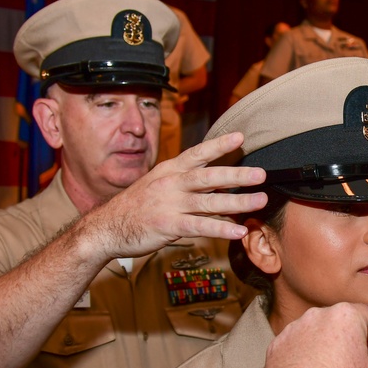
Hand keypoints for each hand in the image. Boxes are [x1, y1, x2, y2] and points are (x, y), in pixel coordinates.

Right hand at [79, 132, 268, 261]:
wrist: (106, 227)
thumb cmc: (138, 206)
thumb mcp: (159, 184)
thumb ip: (186, 181)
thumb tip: (219, 182)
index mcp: (170, 170)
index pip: (198, 154)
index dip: (219, 145)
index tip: (240, 137)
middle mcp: (171, 184)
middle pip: (209, 177)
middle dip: (237, 175)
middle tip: (261, 173)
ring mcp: (169, 205)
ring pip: (209, 202)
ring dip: (237, 202)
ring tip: (260, 201)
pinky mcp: (167, 225)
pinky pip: (199, 227)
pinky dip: (220, 228)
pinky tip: (238, 230)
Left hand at [263, 303, 367, 367]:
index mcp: (345, 316)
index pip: (367, 316)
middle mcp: (316, 316)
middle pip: (339, 322)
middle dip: (346, 339)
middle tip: (349, 365)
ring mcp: (293, 330)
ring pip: (315, 332)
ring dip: (323, 346)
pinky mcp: (276, 346)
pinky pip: (295, 345)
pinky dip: (302, 356)